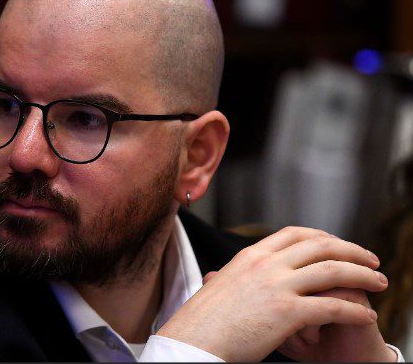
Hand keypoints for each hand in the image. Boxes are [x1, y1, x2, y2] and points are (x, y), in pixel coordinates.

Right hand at [156, 226, 387, 361]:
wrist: (193, 340)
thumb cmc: (203, 320)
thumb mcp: (219, 285)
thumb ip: (231, 274)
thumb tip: (225, 274)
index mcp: (251, 255)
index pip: (294, 233)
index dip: (323, 235)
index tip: (338, 243)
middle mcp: (266, 263)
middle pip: (320, 245)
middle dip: (352, 250)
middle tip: (370, 259)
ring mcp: (277, 285)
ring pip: (333, 270)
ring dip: (363, 275)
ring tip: (379, 283)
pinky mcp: (286, 312)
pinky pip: (333, 306)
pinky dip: (355, 310)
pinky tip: (365, 315)